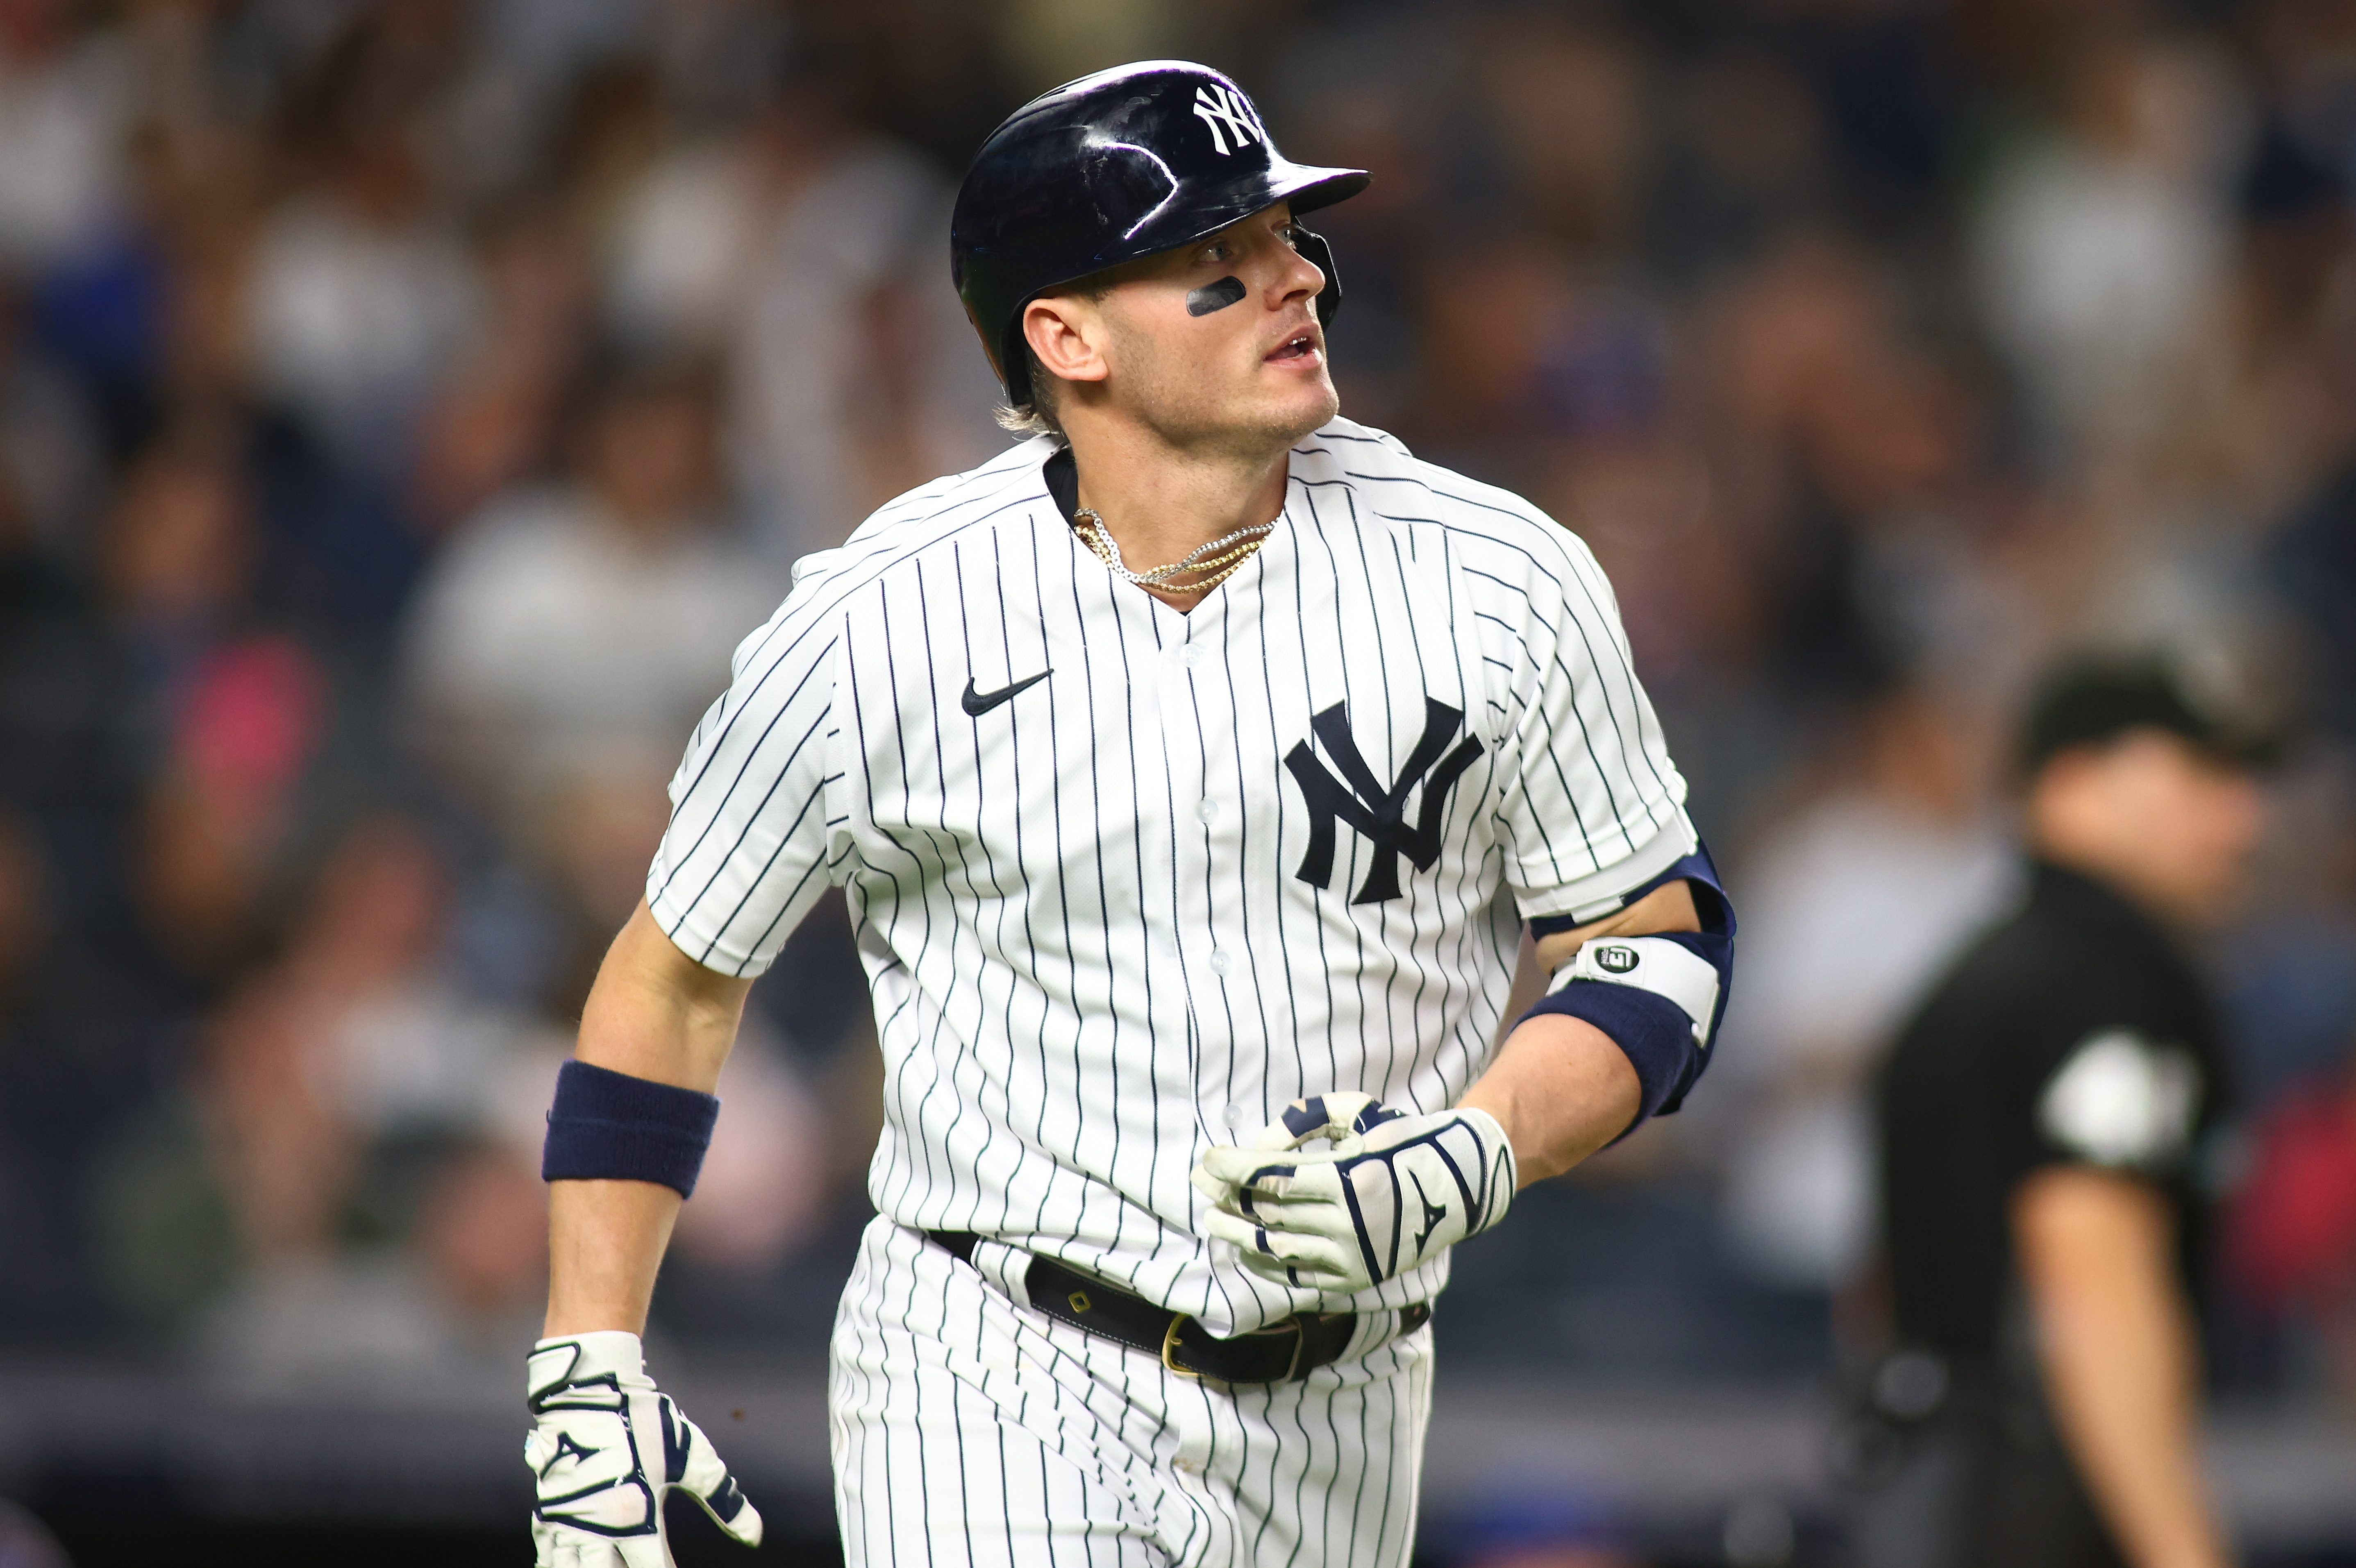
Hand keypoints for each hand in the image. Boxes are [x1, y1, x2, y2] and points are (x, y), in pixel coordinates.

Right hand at [526, 1331, 761, 1565]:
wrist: (590, 1391)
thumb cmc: (645, 1422)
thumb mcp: (692, 1459)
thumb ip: (726, 1501)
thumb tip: (754, 1536)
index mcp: (637, 1517)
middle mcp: (598, 1528)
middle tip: (639, 1565)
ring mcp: (568, 1523)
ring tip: (610, 1564)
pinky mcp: (548, 1513)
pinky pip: (549, 1557)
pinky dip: (560, 1566)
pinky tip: (574, 1565)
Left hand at [1191, 1092, 1516, 1292]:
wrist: (1457, 1185)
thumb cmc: (1399, 1139)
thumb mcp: (1356, 1115)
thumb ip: (1303, 1125)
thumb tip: (1256, 1151)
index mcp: (1351, 1177)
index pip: (1272, 1176)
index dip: (1233, 1168)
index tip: (1208, 1160)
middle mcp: (1351, 1222)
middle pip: (1269, 1213)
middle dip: (1230, 1198)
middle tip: (1205, 1187)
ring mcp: (1353, 1256)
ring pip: (1277, 1247)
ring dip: (1238, 1234)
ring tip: (1216, 1221)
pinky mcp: (1355, 1279)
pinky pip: (1296, 1276)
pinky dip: (1266, 1263)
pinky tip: (1247, 1247)